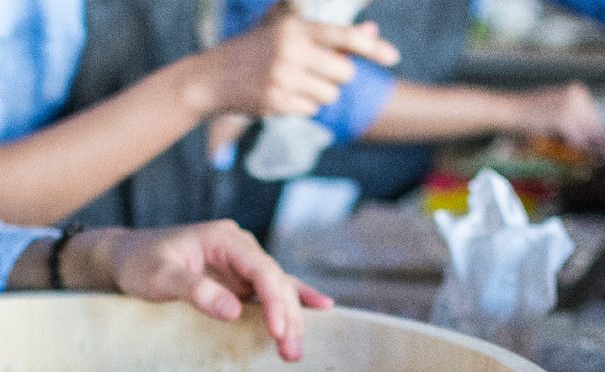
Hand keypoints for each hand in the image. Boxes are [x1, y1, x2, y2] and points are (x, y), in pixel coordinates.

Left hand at [64, 221, 333, 361]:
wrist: (125, 257)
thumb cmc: (139, 263)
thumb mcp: (161, 277)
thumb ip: (196, 290)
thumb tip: (232, 310)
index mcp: (224, 239)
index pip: (261, 269)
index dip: (273, 301)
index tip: (277, 330)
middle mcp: (238, 247)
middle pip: (275, 281)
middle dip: (287, 316)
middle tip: (291, 352)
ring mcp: (240, 263)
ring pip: (277, 288)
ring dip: (290, 318)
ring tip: (296, 350)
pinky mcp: (237, 278)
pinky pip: (270, 289)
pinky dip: (292, 300)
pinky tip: (320, 308)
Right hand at [184, 0, 399, 117]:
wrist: (211, 77)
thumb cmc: (255, 50)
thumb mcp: (288, 32)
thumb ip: (331, 34)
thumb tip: (372, 31)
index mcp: (296, 28)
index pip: (345, 36)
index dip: (373, 47)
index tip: (394, 57)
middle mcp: (291, 50)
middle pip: (344, 73)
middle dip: (337, 77)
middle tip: (317, 73)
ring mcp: (282, 78)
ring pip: (330, 96)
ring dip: (319, 94)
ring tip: (295, 84)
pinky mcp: (276, 102)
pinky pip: (311, 110)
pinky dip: (302, 106)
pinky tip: (282, 96)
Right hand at [507, 83, 604, 159]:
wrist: (508, 110)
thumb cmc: (526, 115)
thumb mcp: (553, 113)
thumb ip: (571, 122)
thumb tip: (588, 139)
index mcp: (576, 91)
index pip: (594, 116)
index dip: (602, 133)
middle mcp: (576, 95)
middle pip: (594, 124)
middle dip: (602, 141)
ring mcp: (570, 106)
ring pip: (588, 132)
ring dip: (595, 147)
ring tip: (604, 158)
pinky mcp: (563, 119)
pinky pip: (577, 138)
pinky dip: (582, 148)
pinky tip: (588, 156)